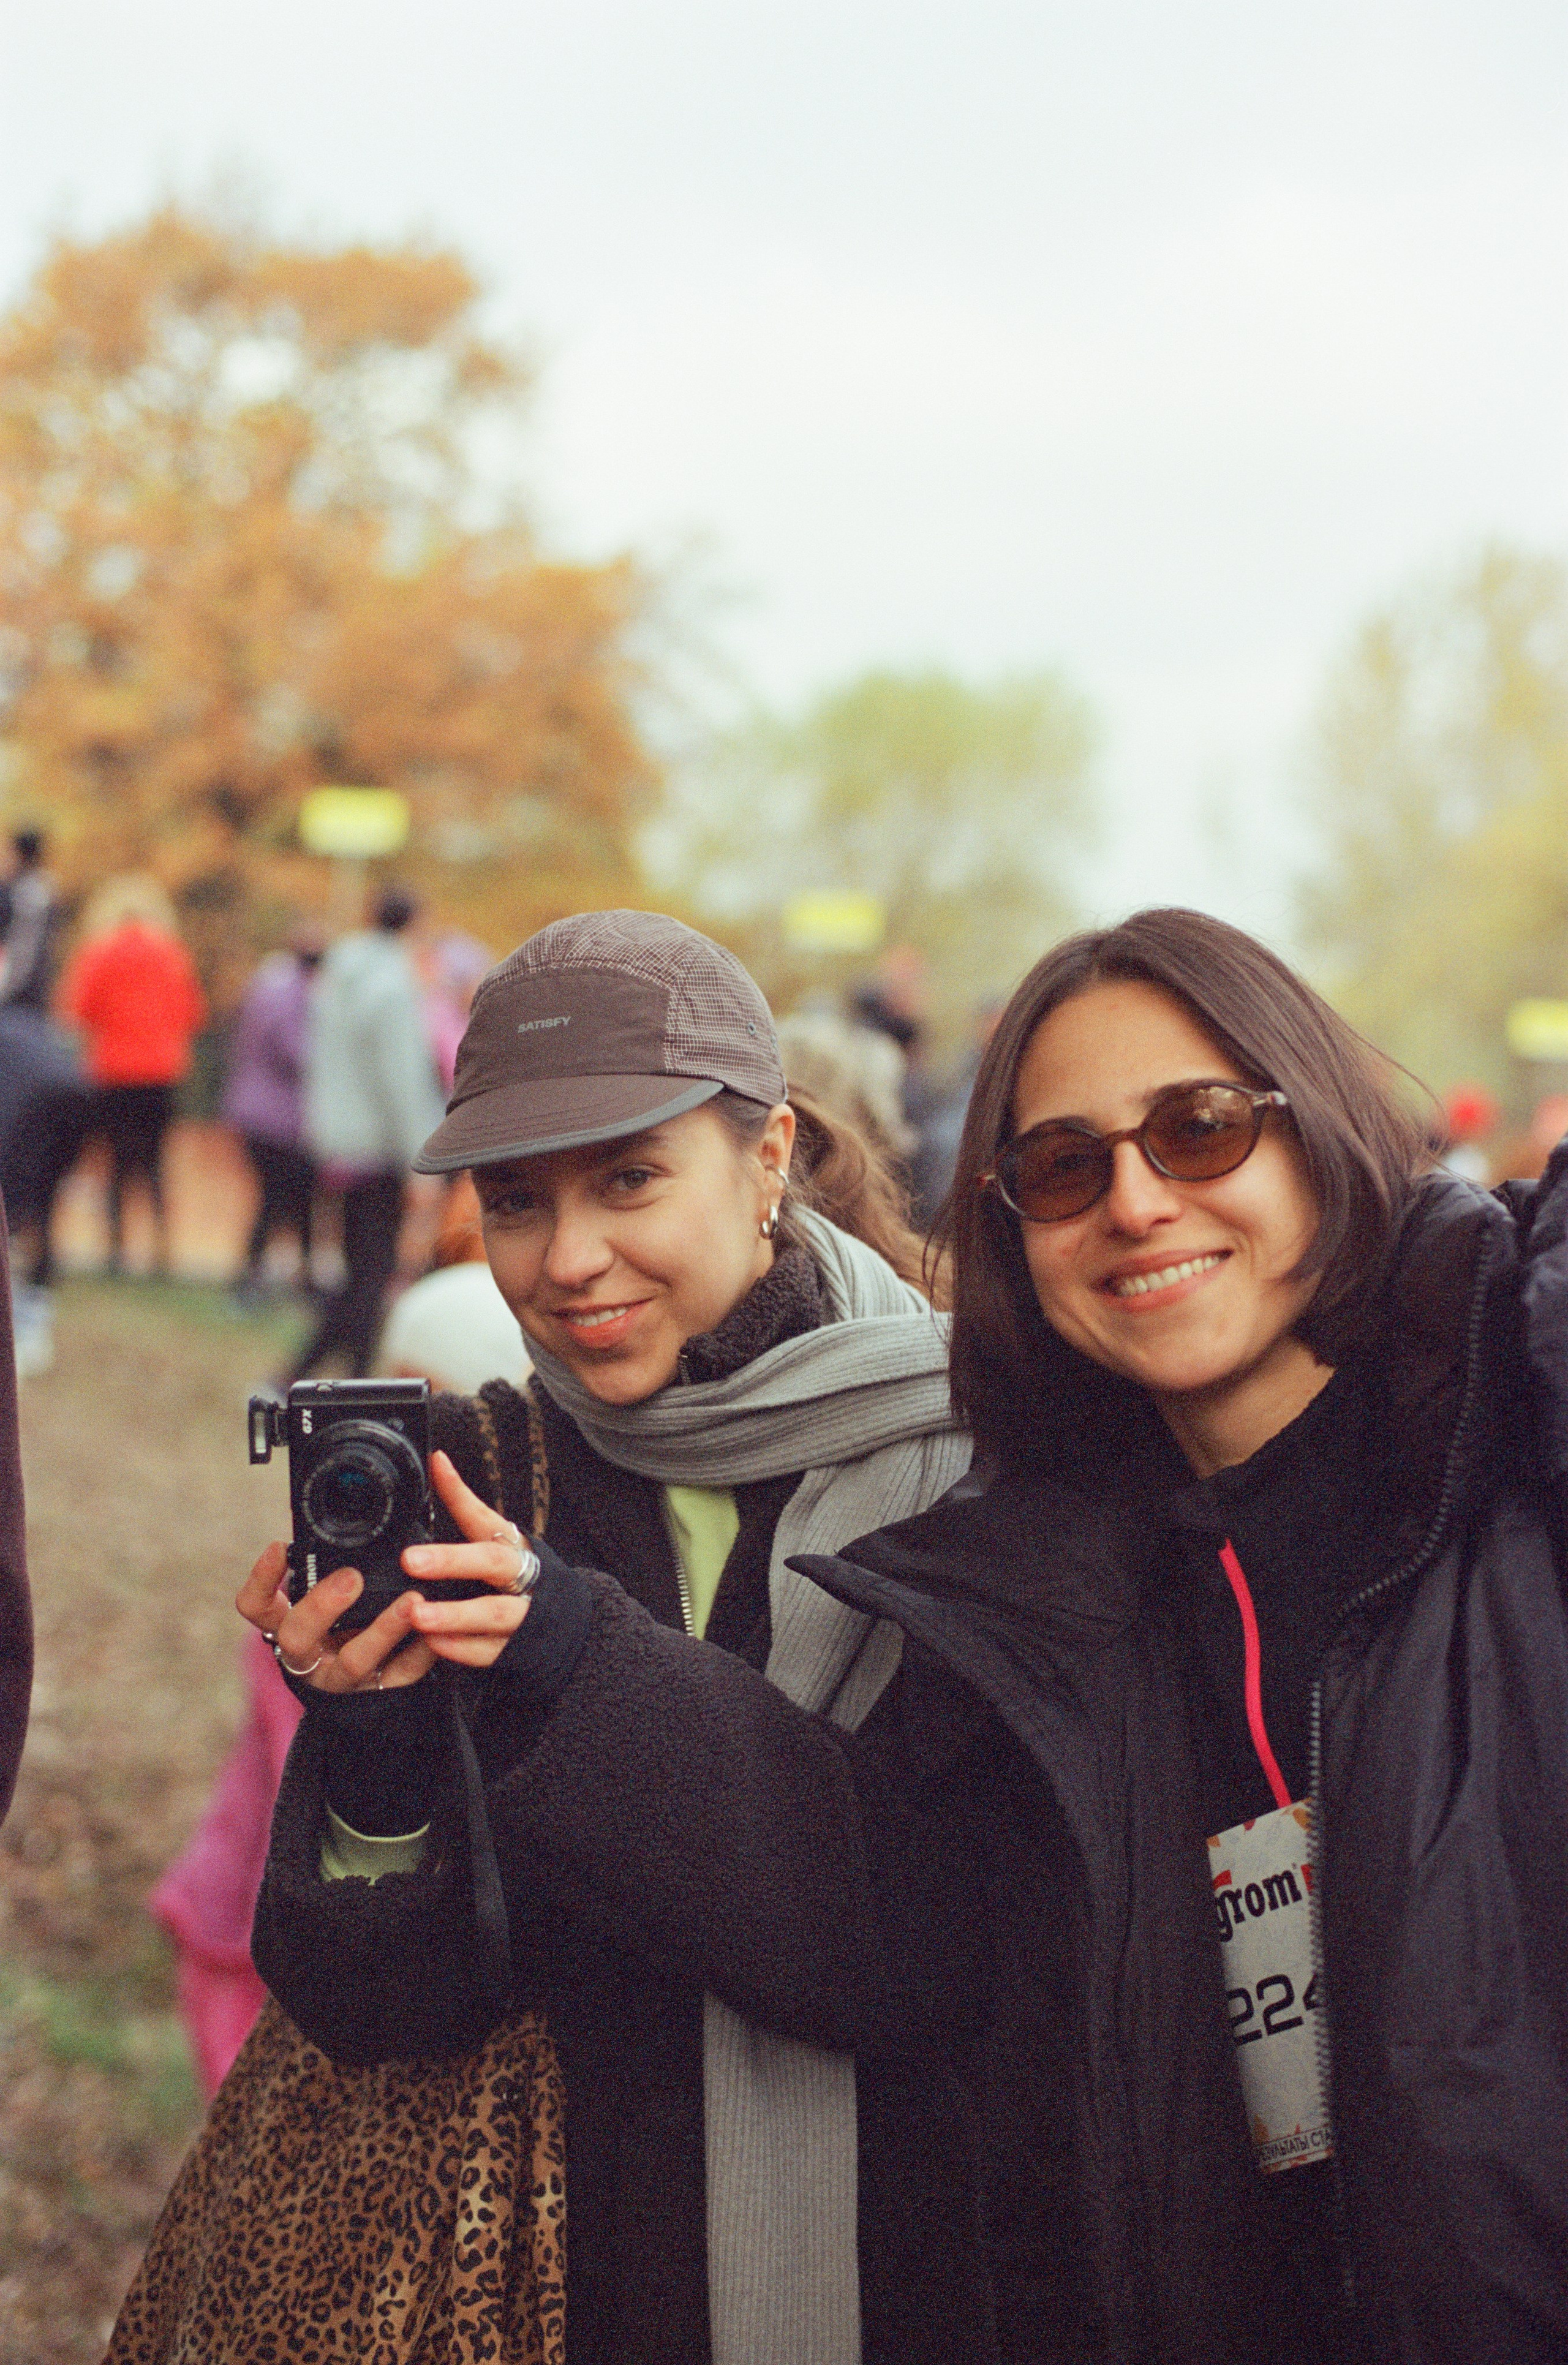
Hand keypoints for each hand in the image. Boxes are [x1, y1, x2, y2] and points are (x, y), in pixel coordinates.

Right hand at [236, 1543, 435, 1693]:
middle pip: (297, 1637)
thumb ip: (328, 1568)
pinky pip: (399, 1677)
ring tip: (412, 1600)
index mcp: (289, 1627)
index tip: (279, 1546)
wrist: (366, 1689)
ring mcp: (341, 1679)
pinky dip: (419, 1654)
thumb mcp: (327, 1599)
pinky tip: (436, 1633)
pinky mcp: (377, 1694)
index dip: (262, 1581)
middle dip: (322, 1605)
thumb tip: (343, 1511)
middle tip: (352, 1576)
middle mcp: (308, 1656)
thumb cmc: (345, 1625)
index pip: (257, 1607)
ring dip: (383, 1629)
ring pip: (354, 1661)